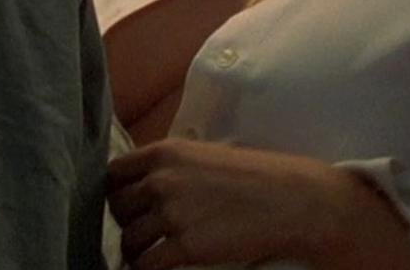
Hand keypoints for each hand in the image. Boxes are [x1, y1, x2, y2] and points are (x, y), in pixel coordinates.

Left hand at [105, 138, 409, 269]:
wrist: (294, 202)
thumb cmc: (257, 177)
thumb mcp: (207, 156)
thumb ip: (173, 167)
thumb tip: (147, 185)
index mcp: (166, 152)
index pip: (114, 173)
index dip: (117, 192)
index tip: (126, 206)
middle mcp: (162, 179)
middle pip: (117, 208)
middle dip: (127, 222)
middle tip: (142, 233)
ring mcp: (172, 213)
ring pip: (128, 240)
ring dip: (136, 251)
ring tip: (149, 256)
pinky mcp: (186, 246)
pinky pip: (146, 265)